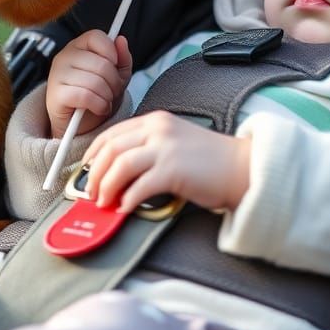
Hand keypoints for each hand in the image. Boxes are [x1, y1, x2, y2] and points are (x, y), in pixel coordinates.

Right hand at [46, 29, 132, 138]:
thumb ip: (122, 58)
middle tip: (113, 91)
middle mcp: (65, 56)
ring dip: (108, 96)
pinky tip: (99, 108)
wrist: (79, 124)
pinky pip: (86, 96)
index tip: (115, 65)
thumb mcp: (115, 75)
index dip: (111, 51)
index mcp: (78, 46)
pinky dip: (99, 105)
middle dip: (114, 82)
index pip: (96, 37)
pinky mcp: (56, 94)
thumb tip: (121, 40)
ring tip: (105, 100)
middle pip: (101, 64)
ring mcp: (57, 74)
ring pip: (95, 81)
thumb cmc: (97, 94)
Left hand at [84, 111, 251, 213]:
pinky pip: (139, 186)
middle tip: (92, 192)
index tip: (87, 171)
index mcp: (155, 121)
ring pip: (120, 165)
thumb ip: (148, 148)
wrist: (242, 167)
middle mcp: (158, 130)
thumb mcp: (175, 141)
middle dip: (95, 173)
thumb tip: (118, 170)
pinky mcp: (174, 170)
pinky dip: (127, 199)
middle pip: (111, 149)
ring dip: (107, 186)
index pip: (112, 134)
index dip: (93, 154)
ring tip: (105, 202)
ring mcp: (166, 148)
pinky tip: (126, 208)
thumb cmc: (211, 161)